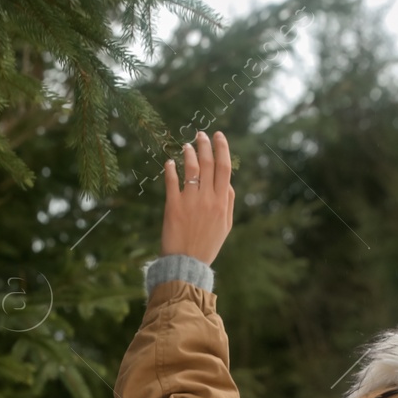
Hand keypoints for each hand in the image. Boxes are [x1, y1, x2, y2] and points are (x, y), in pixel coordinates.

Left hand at [160, 130, 234, 264]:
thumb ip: (228, 202)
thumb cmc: (207, 245)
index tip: (218, 136)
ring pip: (191, 169)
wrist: (187, 264)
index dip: (222, 148)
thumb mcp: (225, 225)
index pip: (224, 168)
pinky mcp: (173, 206)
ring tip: (186, 145)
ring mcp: (190, 202)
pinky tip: (169, 163)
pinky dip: (170, 169)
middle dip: (205, 145)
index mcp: (222, 202)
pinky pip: (171, 182)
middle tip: (200, 134)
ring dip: (188, 153)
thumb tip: (227, 182)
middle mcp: (208, 199)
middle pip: (208, 164)